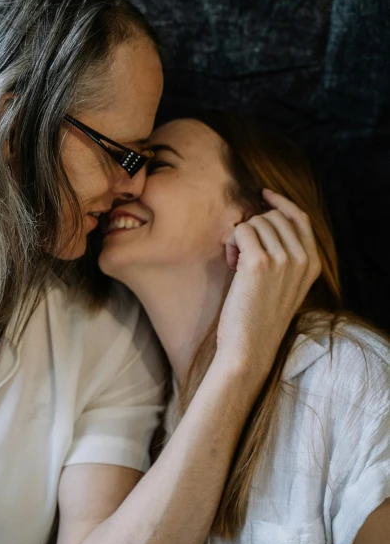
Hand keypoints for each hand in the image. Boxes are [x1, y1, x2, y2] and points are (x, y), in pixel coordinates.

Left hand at [215, 188, 320, 374]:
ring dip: (240, 237)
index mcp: (313, 263)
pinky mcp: (259, 262)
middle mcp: (302, 258)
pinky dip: (231, 243)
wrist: (249, 348)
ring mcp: (283, 259)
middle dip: (252, 228)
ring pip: (256, 221)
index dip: (280, 202)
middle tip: (241, 254)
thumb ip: (285, 255)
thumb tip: (264, 220)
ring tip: (236, 263)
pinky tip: (231, 264)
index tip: (264, 195)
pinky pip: (241, 230)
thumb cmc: (259, 318)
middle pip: (273, 216)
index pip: (300, 217)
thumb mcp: (284, 284)